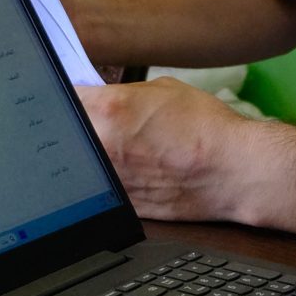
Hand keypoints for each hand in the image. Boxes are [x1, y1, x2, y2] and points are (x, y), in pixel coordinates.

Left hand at [77, 77, 252, 221]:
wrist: (234, 172)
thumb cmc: (205, 127)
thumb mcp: (162, 90)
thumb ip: (122, 94)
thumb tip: (98, 97)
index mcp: (109, 110)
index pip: (62, 97)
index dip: (62, 95)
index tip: (64, 97)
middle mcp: (102, 147)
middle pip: (63, 134)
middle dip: (72, 127)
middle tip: (89, 123)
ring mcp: (108, 181)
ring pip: (78, 165)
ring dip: (86, 156)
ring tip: (116, 148)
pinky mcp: (119, 205)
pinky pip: (98, 189)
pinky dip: (103, 180)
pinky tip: (127, 171)